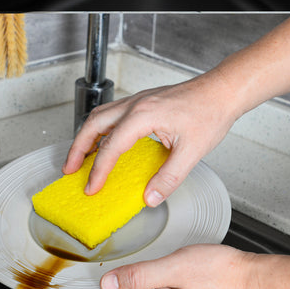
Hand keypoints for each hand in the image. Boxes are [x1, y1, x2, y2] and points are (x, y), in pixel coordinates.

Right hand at [63, 73, 237, 205]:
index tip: (92, 187)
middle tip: (69, 168)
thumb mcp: (192, 152)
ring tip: (80, 156)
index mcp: (142, 116)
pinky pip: (110, 114)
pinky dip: (99, 129)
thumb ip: (169, 177)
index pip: (111, 146)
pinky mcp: (141, 102)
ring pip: (98, 116)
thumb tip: (150, 196)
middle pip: (92, 125)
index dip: (98, 170)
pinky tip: (104, 140)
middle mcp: (133, 105)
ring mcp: (135, 101)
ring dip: (85, 136)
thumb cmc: (209, 114)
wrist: (220, 92)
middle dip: (77, 148)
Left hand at [100, 245, 264, 288]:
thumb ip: (138, 276)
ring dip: (135, 283)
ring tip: (124, 264)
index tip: (87, 275)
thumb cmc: (220, 274)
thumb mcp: (172, 268)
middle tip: (103, 263)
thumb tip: (108, 284)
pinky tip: (153, 271)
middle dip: (117, 285)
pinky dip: (152, 284)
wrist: (255, 281)